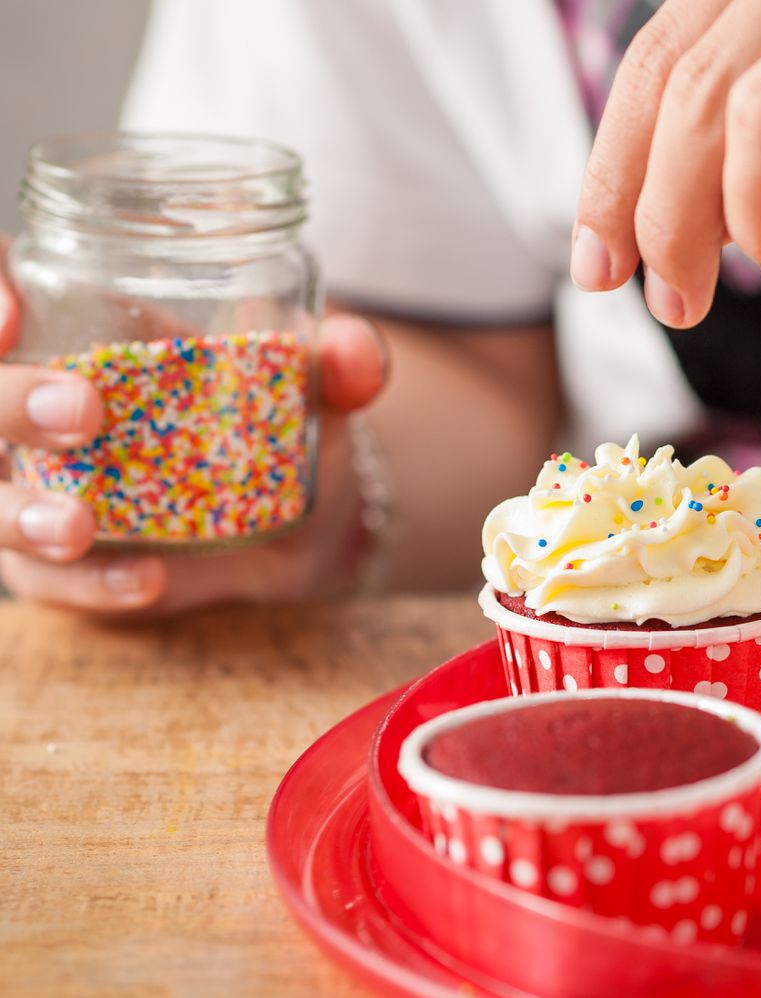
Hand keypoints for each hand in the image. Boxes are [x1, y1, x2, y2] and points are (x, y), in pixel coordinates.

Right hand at [0, 238, 386, 614]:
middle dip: (9, 402)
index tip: (13, 314)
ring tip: (81, 527)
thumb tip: (358, 355)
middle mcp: (38, 411)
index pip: (7, 296)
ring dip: (19, 512)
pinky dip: (92, 585)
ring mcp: (39, 490)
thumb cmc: (278, 424)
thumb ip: (340, 362)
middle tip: (83, 413)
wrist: (300, 524)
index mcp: (86, 335)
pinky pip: (48, 582)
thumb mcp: (314, 388)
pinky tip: (147, 581)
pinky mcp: (59, 566)